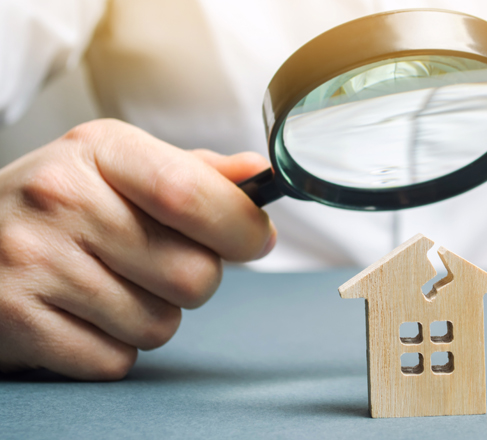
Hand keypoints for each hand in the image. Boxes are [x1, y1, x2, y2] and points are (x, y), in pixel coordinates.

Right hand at [0, 119, 275, 379]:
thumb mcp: (119, 168)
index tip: (255, 240)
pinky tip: (85, 316)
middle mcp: (62, 199)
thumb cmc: (61, 205)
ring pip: (160, 324)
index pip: (190, 193)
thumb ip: (192, 173)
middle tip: (159, 266)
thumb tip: (256, 174)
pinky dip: (113, 348)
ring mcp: (34, 261)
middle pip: (193, 274)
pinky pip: (116, 360)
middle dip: (196, 280)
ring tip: (114, 287)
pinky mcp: (17, 320)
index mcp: (100, 151)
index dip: (241, 227)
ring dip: (153, 316)